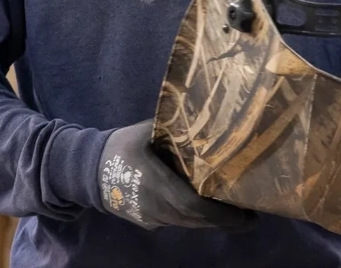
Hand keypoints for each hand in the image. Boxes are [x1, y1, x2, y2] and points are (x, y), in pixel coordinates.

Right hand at [98, 120, 255, 230]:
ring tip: (237, 213)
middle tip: (252, 216)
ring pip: (188, 224)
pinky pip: (177, 222)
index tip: (247, 215)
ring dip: (212, 221)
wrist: (88, 170)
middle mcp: (156, 207)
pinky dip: (196, 219)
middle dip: (226, 220)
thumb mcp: (149, 131)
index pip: (194, 206)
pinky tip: (211, 209)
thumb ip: (177, 128)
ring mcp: (151, 218)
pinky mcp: (147, 221)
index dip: (222, 214)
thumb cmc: (121, 147)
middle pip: (196, 220)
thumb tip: (209, 116)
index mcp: (157, 185)